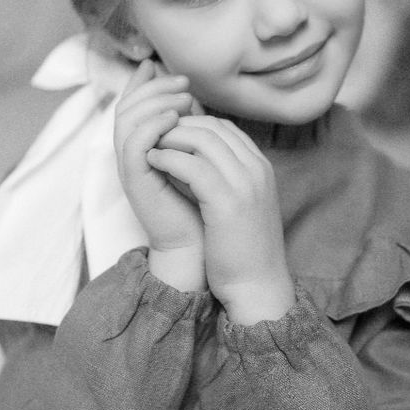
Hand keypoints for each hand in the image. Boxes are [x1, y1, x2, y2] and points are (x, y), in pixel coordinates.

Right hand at [114, 60, 204, 289]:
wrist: (200, 247)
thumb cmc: (202, 205)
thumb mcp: (195, 157)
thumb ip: (189, 128)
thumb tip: (191, 96)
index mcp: (143, 149)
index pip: (132, 106)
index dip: (142, 82)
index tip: (157, 63)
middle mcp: (131, 156)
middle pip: (126, 107)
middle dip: (153, 87)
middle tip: (181, 80)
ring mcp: (131, 169)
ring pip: (127, 120)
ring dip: (155, 102)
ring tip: (182, 97)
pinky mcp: (136, 182)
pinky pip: (133, 144)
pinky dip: (152, 126)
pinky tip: (174, 118)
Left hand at [147, 116, 295, 324]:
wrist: (259, 286)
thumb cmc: (244, 251)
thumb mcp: (243, 205)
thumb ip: (228, 180)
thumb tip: (196, 162)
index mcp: (261, 168)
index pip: (224, 127)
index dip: (193, 124)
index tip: (168, 134)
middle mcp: (256, 169)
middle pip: (213, 127)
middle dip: (179, 125)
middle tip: (152, 135)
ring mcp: (244, 183)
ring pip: (202, 139)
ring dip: (170, 138)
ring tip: (149, 146)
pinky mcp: (226, 201)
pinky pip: (192, 165)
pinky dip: (168, 158)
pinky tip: (151, 162)